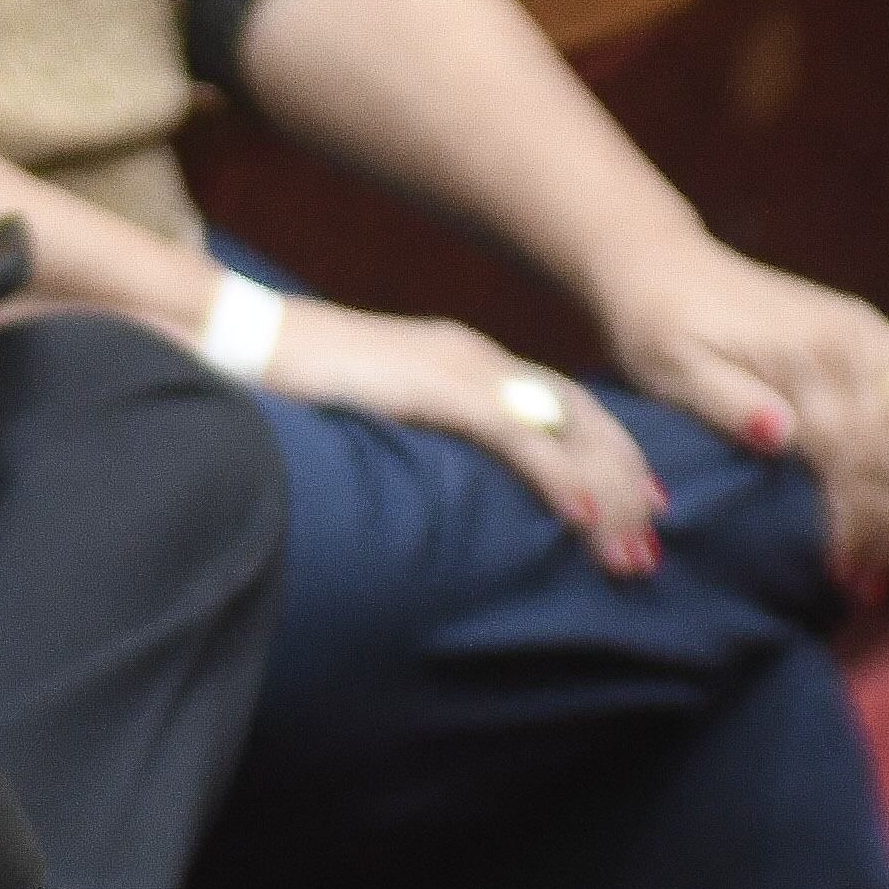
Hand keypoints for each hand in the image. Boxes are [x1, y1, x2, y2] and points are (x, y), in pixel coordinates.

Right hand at [262, 298, 665, 576]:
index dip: (612, 460)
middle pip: (583, 419)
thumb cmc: (290, 389)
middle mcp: (477, 359)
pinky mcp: (435, 384)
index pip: (562, 410)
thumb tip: (439, 496)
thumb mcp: (372, 419)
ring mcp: (460, 369)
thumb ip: (416, 444)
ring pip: (564, 428)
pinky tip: (583, 515)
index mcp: (466, 367)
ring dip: (607, 494)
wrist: (239, 336)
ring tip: (632, 552)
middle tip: (650, 550)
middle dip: (627, 486)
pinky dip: (557, 474)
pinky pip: (515, 433)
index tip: (642, 511)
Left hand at [593, 236, 888, 597]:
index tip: (843, 575)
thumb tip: (783, 436)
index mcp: (803, 357)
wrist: (664, 267)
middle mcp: (851, 340)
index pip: (853, 454)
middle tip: (870, 583)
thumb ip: (726, 402)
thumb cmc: (659, 331)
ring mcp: (869, 333)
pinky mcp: (873, 332)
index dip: (857, 522)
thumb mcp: (672, 370)